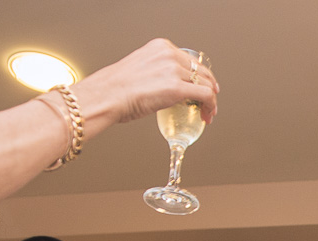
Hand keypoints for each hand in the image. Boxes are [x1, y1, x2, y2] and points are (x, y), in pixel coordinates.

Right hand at [73, 38, 218, 127]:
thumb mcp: (139, 69)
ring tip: (208, 113)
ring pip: (206, 84)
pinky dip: (211, 106)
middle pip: (201, 71)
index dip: (200, 76)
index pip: (189, 60)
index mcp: (160, 47)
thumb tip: (163, 86)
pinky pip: (205, 96)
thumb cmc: (115, 88)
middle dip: (209, 87)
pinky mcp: (177, 88)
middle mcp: (169, 54)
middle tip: (210, 101)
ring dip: (210, 100)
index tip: (202, 86)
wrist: (106, 95)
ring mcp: (174, 70)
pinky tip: (207, 115)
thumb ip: (156, 72)